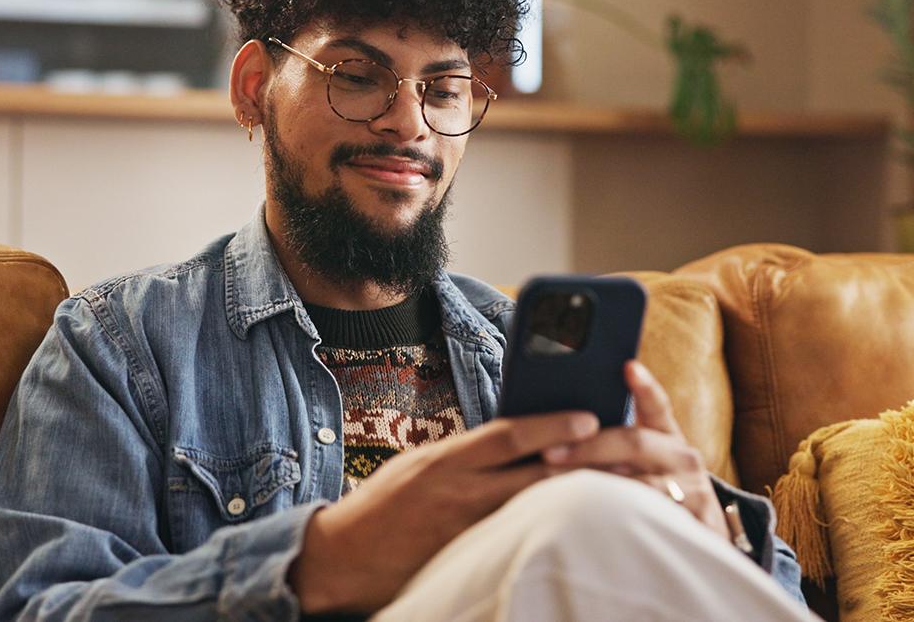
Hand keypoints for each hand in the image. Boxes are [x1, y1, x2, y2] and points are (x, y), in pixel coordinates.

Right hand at [288, 411, 599, 613]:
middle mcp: (460, 495)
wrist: (345, 557)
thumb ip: (469, 454)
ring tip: (627, 492)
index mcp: (445, 461)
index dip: (551, 424)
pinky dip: (559, 532)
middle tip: (630, 454)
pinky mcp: (472, 561)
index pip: (506, 435)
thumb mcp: (423, 463)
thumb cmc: (386, 503)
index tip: (590, 415)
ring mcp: (469, 533)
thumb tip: (521, 441)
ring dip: (585, 500)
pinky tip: (588, 529)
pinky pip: (525, 542)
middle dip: (586, 463)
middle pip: (536, 476)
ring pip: (539, 512)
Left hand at [542, 360, 730, 540]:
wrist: (698, 541)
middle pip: (634, 444)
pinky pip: (645, 524)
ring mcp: (692, 493)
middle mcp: (683, 459)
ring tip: (553, 488)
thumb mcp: (640, 465)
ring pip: (637, 487)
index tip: (627, 366)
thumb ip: (611, 444)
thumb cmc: (651, 494)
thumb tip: (555, 430)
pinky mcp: (692, 528)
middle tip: (547, 453)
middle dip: (586, 448)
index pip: (656, 405)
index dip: (643, 386)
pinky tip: (582, 523)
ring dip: (593, 487)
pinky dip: (612, 523)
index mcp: (667, 437)